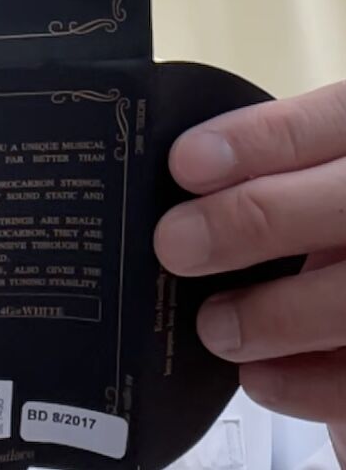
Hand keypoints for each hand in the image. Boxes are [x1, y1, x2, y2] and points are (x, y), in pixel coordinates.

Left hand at [155, 80, 345, 463]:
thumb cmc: (325, 231)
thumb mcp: (311, 187)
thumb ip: (269, 180)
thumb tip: (178, 191)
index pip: (330, 123)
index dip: (259, 140)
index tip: (186, 162)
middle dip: (256, 221)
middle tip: (177, 244)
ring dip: (278, 316)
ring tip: (215, 327)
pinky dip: (306, 383)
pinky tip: (258, 375)